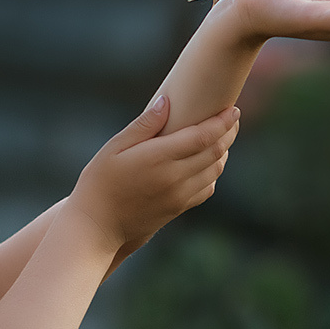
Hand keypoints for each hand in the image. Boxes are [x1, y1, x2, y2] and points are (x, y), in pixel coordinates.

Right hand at [68, 96, 239, 248]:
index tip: (232, 109)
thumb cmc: (99, 183)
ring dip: (223, 152)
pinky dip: (213, 173)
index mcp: (158, 158)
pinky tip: (207, 164)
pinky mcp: (178, 208)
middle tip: (232, 118)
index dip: (222, 122)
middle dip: (228, 133)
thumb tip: (166, 102)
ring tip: (222, 137)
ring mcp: (179, 196)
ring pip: (215, 171)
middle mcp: (174, 178)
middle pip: (215, 152)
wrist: (97, 226)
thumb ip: (143, 125)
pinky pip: (207, 189)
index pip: (203, 136)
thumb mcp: (114, 148)